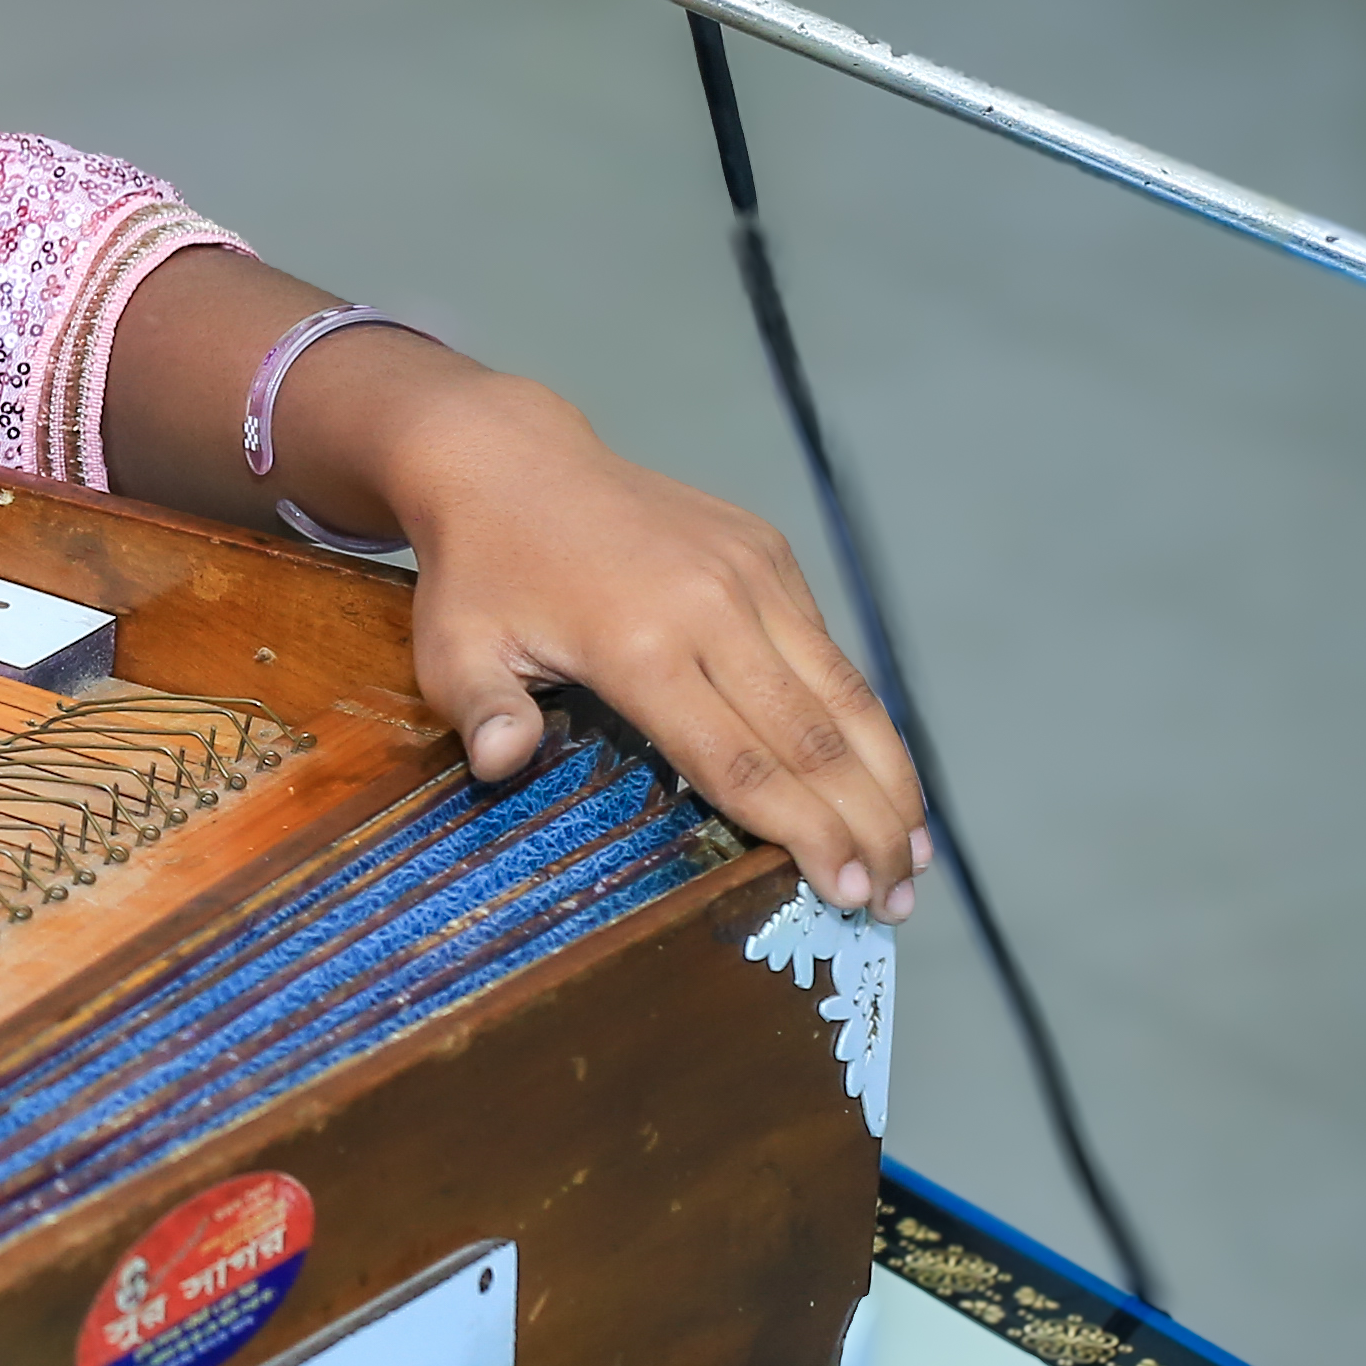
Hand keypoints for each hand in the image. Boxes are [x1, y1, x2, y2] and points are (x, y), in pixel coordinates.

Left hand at [373, 374, 928, 920]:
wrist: (509, 460)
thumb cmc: (478, 572)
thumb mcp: (451, 648)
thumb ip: (483, 712)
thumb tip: (502, 763)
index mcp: (639, 644)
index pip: (741, 761)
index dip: (801, 832)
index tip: (843, 893)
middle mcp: (712, 607)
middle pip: (813, 740)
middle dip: (864, 828)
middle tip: (895, 906)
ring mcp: (750, 574)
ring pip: (844, 694)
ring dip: (888, 780)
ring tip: (913, 858)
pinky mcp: (768, 553)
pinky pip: (828, 652)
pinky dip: (865, 720)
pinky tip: (883, 776)